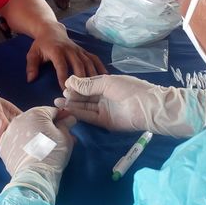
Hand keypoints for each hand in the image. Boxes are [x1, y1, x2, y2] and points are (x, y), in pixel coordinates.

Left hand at [0, 106, 75, 202]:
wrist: (34, 176)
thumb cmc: (52, 154)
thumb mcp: (65, 137)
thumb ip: (66, 124)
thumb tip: (69, 118)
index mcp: (36, 113)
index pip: (52, 111)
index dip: (62, 118)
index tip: (68, 125)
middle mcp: (19, 118)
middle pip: (37, 119)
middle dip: (47, 126)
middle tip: (57, 139)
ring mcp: (9, 132)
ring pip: (25, 129)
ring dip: (34, 134)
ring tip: (43, 148)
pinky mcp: (3, 146)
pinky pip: (16, 141)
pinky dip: (22, 144)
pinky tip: (31, 153)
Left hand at [26, 23, 107, 87]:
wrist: (51, 30)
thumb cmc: (41, 44)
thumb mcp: (32, 53)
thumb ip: (31, 66)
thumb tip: (31, 80)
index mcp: (57, 50)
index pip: (61, 65)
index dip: (64, 77)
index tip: (65, 90)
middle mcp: (70, 50)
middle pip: (78, 65)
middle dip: (80, 80)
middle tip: (81, 95)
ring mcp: (79, 50)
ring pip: (88, 63)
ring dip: (91, 76)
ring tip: (95, 90)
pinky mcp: (84, 51)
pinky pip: (94, 59)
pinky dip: (100, 67)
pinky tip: (105, 77)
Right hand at [54, 75, 205, 136]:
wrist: (148, 107)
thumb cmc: (129, 89)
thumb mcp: (107, 83)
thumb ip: (87, 85)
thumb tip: (69, 81)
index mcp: (108, 84)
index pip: (88, 84)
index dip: (76, 85)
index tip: (64, 84)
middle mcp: (105, 97)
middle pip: (85, 97)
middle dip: (72, 96)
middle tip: (58, 95)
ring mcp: (105, 110)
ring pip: (85, 107)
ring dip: (72, 105)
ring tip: (57, 102)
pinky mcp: (105, 122)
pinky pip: (89, 117)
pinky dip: (78, 113)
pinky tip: (67, 109)